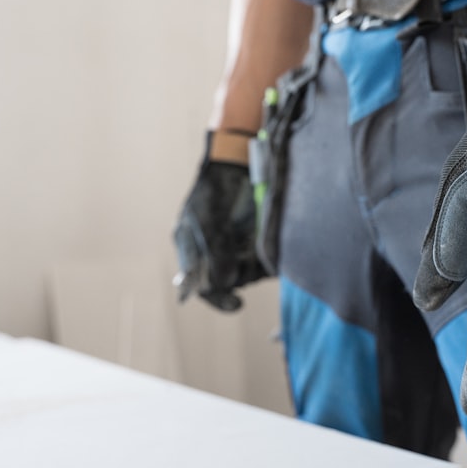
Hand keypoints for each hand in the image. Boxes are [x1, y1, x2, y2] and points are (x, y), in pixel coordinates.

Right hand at [173, 151, 265, 310]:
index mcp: (192, 250)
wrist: (235, 163)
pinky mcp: (254, 241)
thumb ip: (215, 250)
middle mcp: (214, 253)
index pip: (201, 285)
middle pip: (228, 281)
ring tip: (260, 250)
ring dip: (256, 268)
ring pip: (248, 272)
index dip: (218, 298)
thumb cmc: (214, 190)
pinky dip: (268, 259)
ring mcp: (235, 247)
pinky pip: (263, 260)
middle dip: (241, 277)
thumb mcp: (208, 219)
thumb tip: (224, 283)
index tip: (236, 304)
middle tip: (252, 266)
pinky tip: (273, 249)